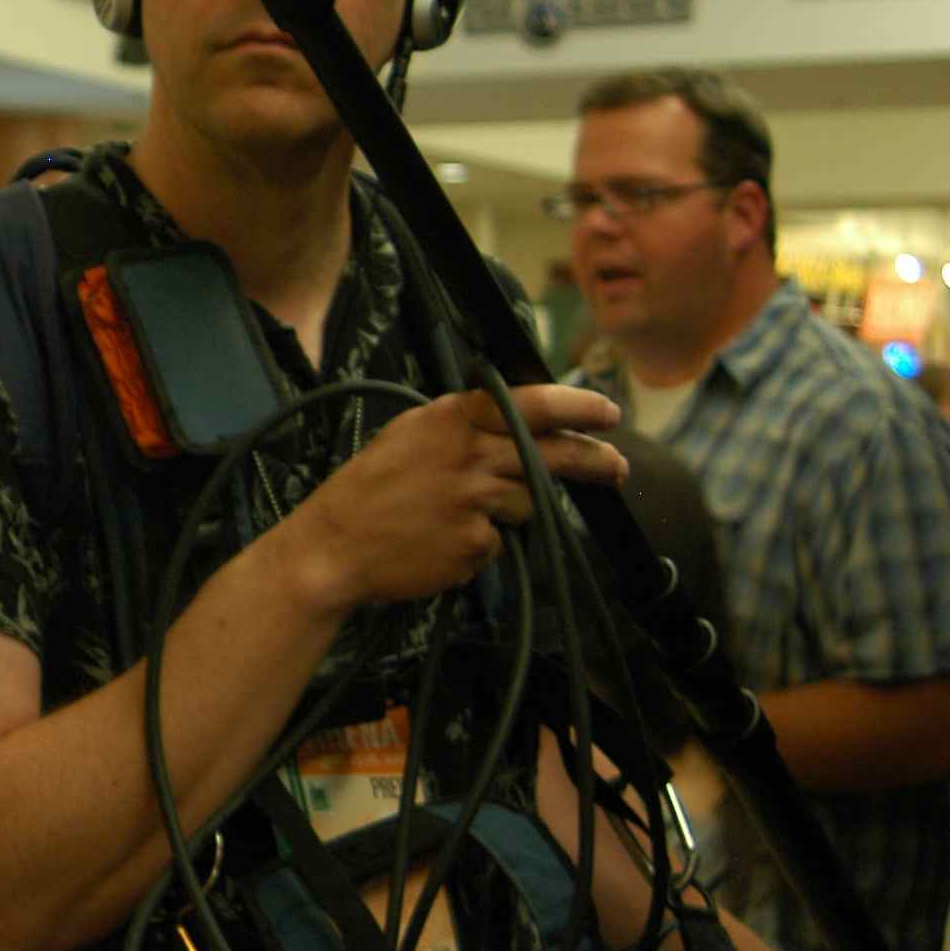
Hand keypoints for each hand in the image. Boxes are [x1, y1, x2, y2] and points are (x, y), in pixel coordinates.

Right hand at [278, 384, 624, 614]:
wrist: (332, 546)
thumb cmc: (369, 487)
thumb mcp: (409, 433)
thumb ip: (462, 423)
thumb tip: (518, 421)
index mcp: (452, 419)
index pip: (532, 404)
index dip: (578, 407)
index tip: (607, 412)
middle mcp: (469, 455)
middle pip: (553, 456)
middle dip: (594, 461)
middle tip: (617, 467)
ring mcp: (474, 502)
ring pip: (527, 502)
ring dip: (508, 509)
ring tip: (456, 514)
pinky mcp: (475, 544)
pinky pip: (498, 542)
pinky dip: (478, 544)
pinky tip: (440, 541)